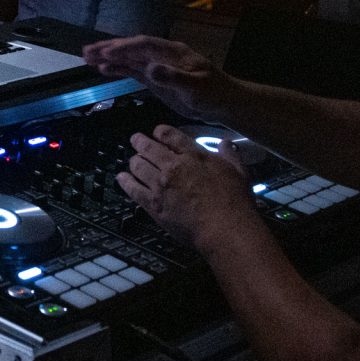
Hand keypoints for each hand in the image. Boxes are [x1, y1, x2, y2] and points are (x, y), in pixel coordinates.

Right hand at [81, 36, 234, 120]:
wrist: (223, 103)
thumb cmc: (213, 93)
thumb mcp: (196, 86)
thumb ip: (173, 77)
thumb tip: (150, 68)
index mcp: (173, 52)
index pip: (145, 45)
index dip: (125, 47)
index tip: (106, 52)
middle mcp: (162, 55)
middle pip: (132, 48)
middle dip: (109, 48)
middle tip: (86, 51)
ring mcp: (157, 66)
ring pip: (129, 58)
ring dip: (109, 57)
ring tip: (87, 58)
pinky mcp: (155, 78)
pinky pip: (132, 70)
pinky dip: (117, 69)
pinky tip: (103, 69)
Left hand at [117, 125, 261, 251]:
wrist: (224, 228)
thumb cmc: (234, 201)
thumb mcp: (238, 172)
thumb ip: (229, 155)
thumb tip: (226, 143)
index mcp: (193, 156)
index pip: (170, 135)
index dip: (160, 131)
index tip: (157, 132)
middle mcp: (173, 166)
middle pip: (149, 148)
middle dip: (140, 141)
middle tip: (136, 140)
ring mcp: (160, 185)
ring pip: (138, 165)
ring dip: (134, 160)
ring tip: (132, 159)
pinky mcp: (153, 204)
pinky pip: (133, 189)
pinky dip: (125, 182)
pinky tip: (121, 178)